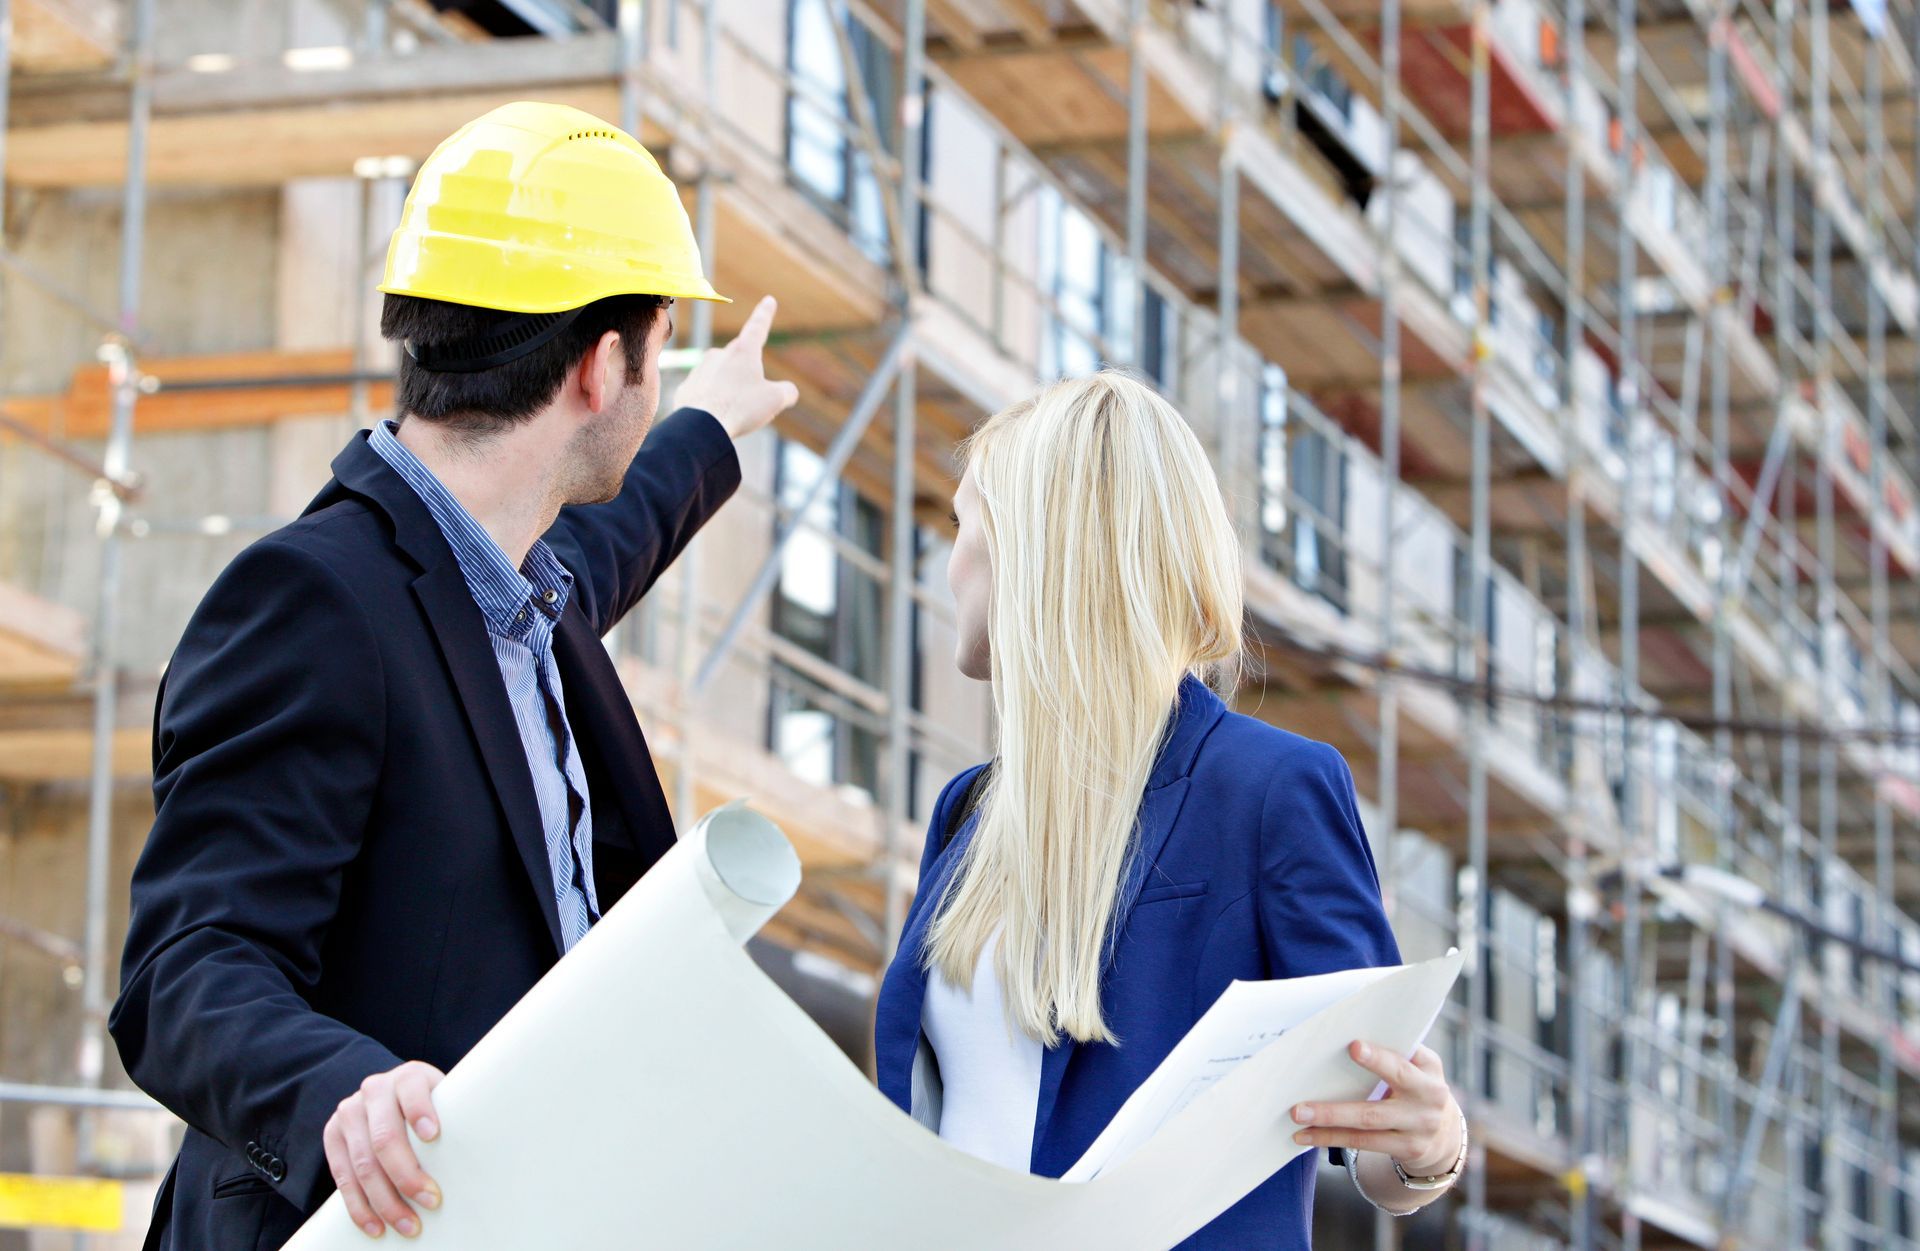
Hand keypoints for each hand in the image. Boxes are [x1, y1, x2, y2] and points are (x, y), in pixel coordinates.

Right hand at [322, 1059, 444, 1238]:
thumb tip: (491, 1153)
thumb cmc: (431, 1104)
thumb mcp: (444, 1098)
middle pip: (385, 1138)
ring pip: (363, 1164)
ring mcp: (349, 1112)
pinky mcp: (332, 1135)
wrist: (389, 1095)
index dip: (421, 1111)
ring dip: (385, 1201)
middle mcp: (374, 1090)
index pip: (412, 1090)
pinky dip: (359, 1207)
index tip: (432, 1135)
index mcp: (407, 1076)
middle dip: (407, 1176)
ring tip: (408, 1224)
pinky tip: (375, 1226)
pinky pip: (342, 1177)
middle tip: (431, 1202)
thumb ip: (455, 1115)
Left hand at [673, 294, 800, 438]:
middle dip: (747, 373)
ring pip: (720, 377)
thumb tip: (789, 391)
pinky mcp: (687, 388)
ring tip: (733, 413)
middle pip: (739, 359)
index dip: (765, 314)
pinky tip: (715, 418)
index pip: (758, 327)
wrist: (702, 427)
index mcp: (743, 352)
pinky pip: (705, 393)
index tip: (769, 300)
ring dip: (729, 390)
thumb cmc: (741, 409)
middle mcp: (719, 354)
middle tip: (752, 398)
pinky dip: (712, 402)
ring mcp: (700, 370)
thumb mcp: (775, 400)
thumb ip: (787, 392)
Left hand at [1289, 1041, 1462, 1175]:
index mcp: (1428, 1069)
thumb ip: (1394, 1051)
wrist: (1445, 1131)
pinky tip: (1307, 1136)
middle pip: (1377, 1107)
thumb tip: (1343, 1034)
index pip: (1401, 1064)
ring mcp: (1418, 1129)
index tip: (1353, 1047)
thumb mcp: (1417, 1064)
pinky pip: (1364, 1143)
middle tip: (1300, 1107)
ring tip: (1297, 1118)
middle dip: (1337, 1108)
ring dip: (1327, 1124)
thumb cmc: (1416, 1084)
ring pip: (1365, 1127)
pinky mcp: (1408, 1149)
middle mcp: (1428, 1100)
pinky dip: (1332, 1138)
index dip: (1378, 1058)